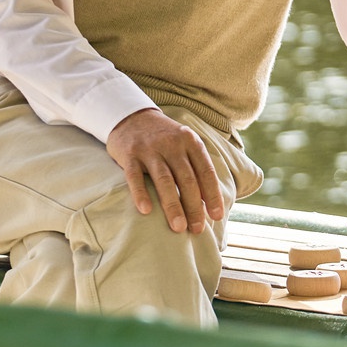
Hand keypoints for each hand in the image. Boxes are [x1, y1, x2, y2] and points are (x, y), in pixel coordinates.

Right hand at [105, 109, 225, 234]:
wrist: (132, 117)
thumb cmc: (164, 139)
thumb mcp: (184, 144)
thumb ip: (196, 167)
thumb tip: (209, 202)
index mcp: (191, 141)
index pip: (205, 171)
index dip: (213, 194)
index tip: (217, 216)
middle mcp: (172, 143)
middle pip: (187, 178)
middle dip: (194, 206)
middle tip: (197, 229)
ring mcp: (150, 148)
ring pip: (164, 180)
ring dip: (172, 205)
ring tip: (178, 227)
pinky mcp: (130, 154)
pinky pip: (135, 176)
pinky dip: (141, 194)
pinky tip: (146, 211)